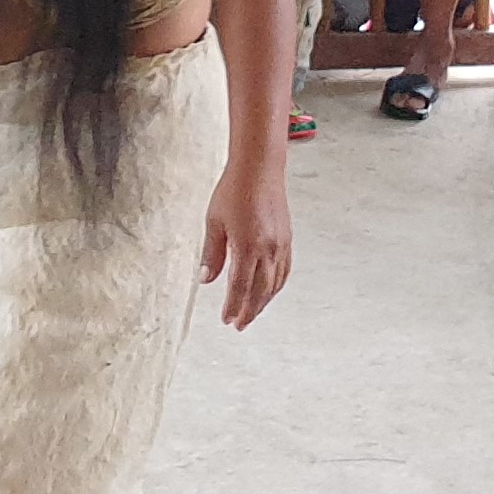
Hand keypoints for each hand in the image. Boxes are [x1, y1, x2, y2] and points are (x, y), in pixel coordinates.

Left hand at [201, 165, 291, 327]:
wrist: (259, 168)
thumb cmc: (234, 190)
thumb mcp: (214, 223)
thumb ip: (212, 254)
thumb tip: (206, 279)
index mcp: (247, 246)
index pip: (239, 287)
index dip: (233, 306)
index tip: (227, 320)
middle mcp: (267, 249)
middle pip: (259, 291)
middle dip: (249, 311)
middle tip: (239, 325)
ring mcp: (280, 245)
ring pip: (274, 283)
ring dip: (263, 301)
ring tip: (252, 312)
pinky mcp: (287, 238)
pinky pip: (284, 269)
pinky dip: (277, 285)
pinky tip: (270, 290)